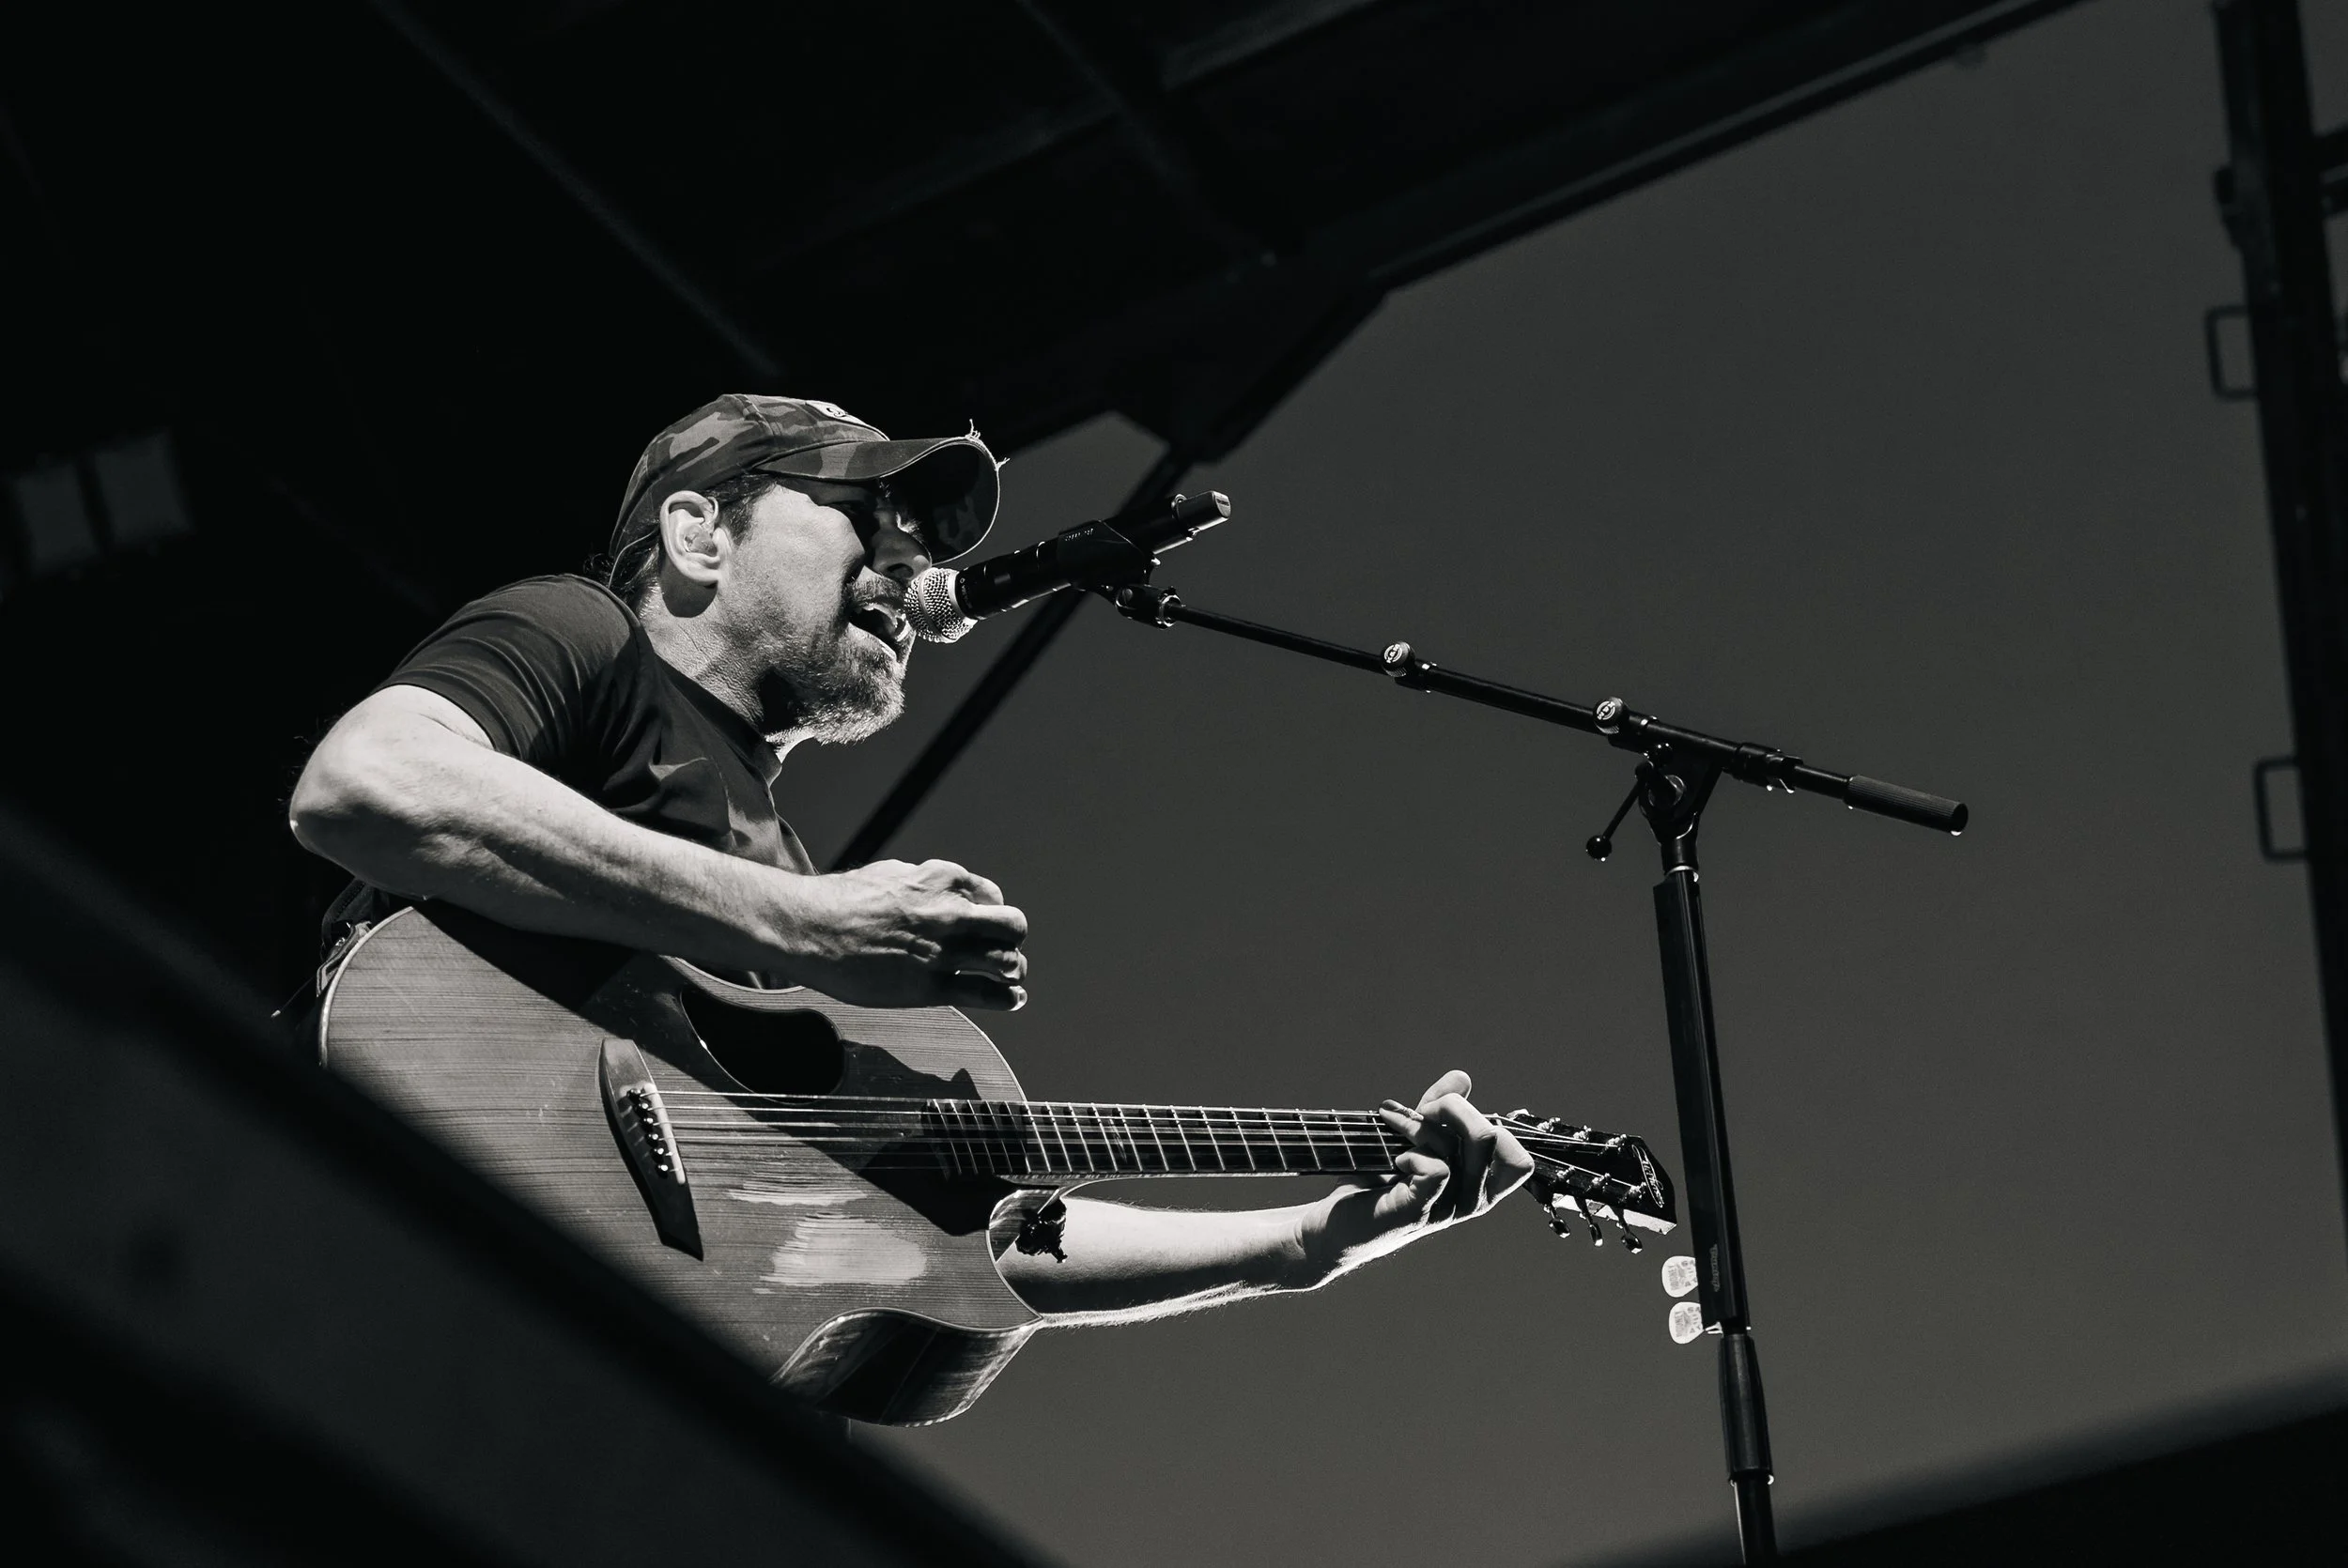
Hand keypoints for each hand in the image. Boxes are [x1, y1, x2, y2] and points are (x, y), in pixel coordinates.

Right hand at [776, 858, 1028, 1010]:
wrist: (808, 929)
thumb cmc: (841, 899)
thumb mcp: (891, 873)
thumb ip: (923, 881)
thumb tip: (938, 886)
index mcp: (942, 880)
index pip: (992, 895)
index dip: (991, 912)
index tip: (983, 925)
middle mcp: (950, 913)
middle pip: (1012, 925)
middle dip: (1012, 938)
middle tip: (1003, 948)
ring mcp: (942, 951)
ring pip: (1006, 961)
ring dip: (1012, 969)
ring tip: (1009, 977)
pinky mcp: (929, 987)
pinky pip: (985, 994)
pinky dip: (1006, 998)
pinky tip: (1013, 998)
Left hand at [1298, 1070, 1534, 1281]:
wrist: (1335, 1225)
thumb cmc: (1377, 1181)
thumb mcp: (1412, 1138)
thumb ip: (1439, 1110)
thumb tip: (1461, 1077)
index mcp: (1479, 1187)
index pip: (1517, 1157)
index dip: (1485, 1121)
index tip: (1445, 1115)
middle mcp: (1471, 1201)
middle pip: (1489, 1137)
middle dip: (1452, 1107)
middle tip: (1417, 1111)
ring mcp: (1446, 1210)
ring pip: (1457, 1146)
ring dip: (1419, 1123)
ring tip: (1393, 1123)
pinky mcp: (1417, 1212)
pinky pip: (1437, 1169)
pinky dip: (1413, 1151)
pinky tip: (1394, 1159)